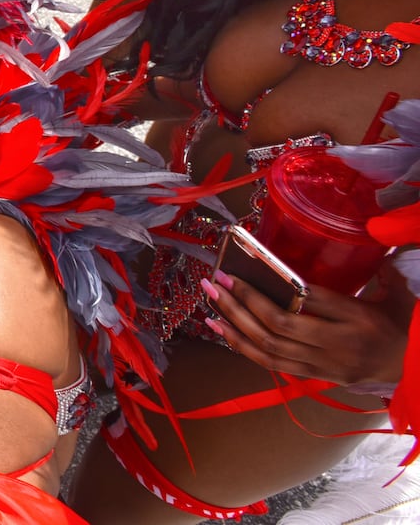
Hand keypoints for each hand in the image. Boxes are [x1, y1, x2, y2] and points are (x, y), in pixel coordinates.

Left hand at [203, 271, 407, 385]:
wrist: (412, 369)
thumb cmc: (399, 325)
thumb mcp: (396, 296)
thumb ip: (379, 269)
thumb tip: (366, 234)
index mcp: (359, 319)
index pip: (311, 300)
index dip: (276, 286)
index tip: (245, 269)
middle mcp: (337, 345)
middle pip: (281, 325)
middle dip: (243, 301)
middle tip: (217, 279)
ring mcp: (323, 365)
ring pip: (270, 347)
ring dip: (234, 323)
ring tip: (210, 300)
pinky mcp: (314, 376)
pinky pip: (271, 363)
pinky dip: (242, 346)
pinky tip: (220, 328)